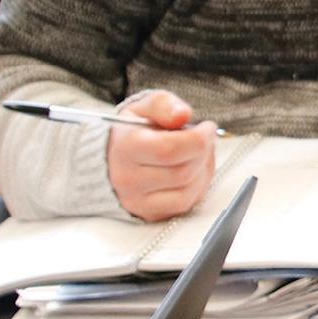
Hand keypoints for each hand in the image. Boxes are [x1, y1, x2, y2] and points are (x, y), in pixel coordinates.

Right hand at [106, 90, 218, 221]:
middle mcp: (128, 179)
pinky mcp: (149, 213)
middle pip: (183, 171)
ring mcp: (138, 200)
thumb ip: (164, 105)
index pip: (171, 149)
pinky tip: (194, 171)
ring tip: (200, 154)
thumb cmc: (131, 132)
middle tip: (205, 139)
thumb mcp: (144, 108)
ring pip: (188, 191)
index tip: (207, 128)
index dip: (199, 138)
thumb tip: (183, 115)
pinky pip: (185, 205)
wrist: (110, 159)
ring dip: (204, 170)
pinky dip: (197, 187)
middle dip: (203, 153)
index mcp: (126, 148)